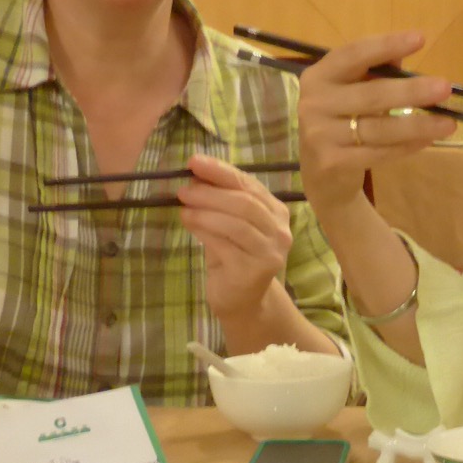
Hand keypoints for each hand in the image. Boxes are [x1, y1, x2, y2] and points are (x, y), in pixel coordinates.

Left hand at [178, 155, 294, 318]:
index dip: (221, 171)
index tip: (194, 161)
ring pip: (236, 223)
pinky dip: (204, 230)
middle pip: (244, 203)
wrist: (242, 300)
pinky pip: (225, 244)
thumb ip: (218, 201)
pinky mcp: (254, 270)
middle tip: (183, 190)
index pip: (249, 184)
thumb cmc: (234, 257)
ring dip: (205, 211)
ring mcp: (269, 252)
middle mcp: (279, 231)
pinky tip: (188, 223)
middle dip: (210, 193)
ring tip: (183, 207)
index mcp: (276, 212)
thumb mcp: (227, 224)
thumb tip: (195, 176)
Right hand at [297, 31, 458, 215]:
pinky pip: (379, 153)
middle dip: (411, 91)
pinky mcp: (333, 163)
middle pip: (371, 95)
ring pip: (378, 128)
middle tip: (444, 88)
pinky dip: (406, 146)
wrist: (317, 173)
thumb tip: (403, 54)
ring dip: (417, 125)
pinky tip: (427, 140)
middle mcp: (314, 103)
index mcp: (319, 76)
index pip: (353, 54)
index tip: (420, 38)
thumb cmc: (339, 120)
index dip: (386, 45)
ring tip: (448, 123)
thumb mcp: (348, 90)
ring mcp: (321, 135)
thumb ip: (372, 71)